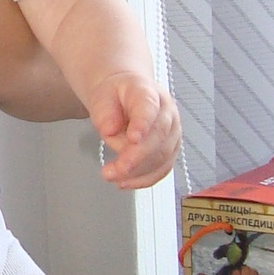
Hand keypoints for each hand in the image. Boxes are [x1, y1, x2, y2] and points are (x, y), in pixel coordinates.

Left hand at [90, 72, 179, 187]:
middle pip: (158, 137)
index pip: (149, 107)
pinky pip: (162, 168)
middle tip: (116, 168)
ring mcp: (172, 132)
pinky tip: (125, 182)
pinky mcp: (170, 149)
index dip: (143, 123)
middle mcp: (166, 112)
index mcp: (148, 92)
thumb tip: (110, 129)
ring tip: (112, 175)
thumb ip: (104, 112)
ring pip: (162, 156)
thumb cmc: (115, 95)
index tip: (133, 138)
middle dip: (136, 157)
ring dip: (137, 172)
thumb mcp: (101, 95)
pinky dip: (144, 179)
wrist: (124, 94)